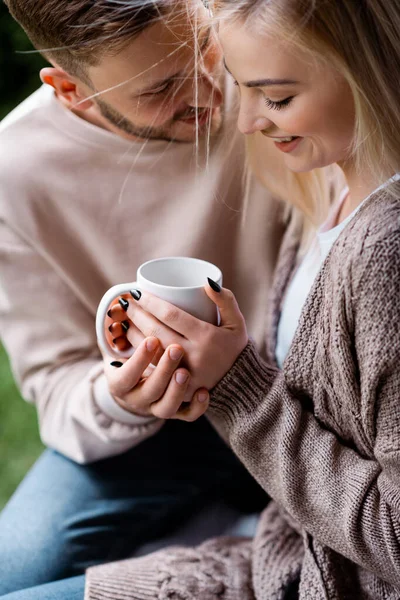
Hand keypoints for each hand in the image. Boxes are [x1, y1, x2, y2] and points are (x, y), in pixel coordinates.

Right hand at [102, 337, 209, 421]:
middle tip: (177, 348)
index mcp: (122, 383)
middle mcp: (140, 398)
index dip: (138, 359)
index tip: (152, 340)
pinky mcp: (180, 412)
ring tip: (186, 371)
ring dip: (177, 389)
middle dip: (163, 369)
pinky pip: (188, 416)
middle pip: (151, 389)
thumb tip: (123, 300)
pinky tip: (204, 392)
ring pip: (168, 407)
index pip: (126, 377)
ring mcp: (160, 407)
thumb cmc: (129, 359)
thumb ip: (117, 327)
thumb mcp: (117, 347)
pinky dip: (197, 407)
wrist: (140, 386)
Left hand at [111, 281, 248, 397]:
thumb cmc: (235, 348)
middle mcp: (193, 356)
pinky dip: (139, 358)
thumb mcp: (237, 323)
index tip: (138, 292)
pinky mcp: (178, 390)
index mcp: (206, 337)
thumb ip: (225, 300)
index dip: (151, 303)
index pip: (171, 315)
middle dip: (137, 315)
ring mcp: (185, 375)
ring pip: (150, 352)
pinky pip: (153, 372)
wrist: (241, 385)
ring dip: (133, 335)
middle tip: (127, 303)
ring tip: (124, 320)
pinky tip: (128, 345)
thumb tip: (206, 282)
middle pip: (156, 332)